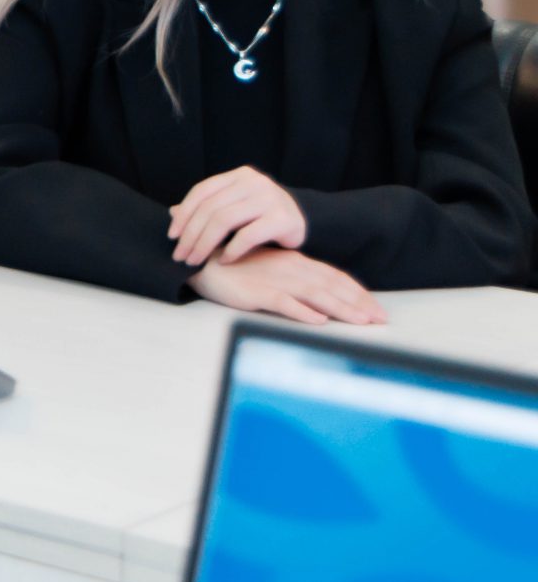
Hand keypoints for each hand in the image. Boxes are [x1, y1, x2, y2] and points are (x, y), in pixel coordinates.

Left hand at [169, 165, 305, 266]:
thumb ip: (209, 207)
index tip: (172, 236)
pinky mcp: (283, 219)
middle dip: (191, 234)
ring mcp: (270, 198)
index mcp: (239, 175)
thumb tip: (172, 213)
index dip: (183, 214)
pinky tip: (224, 261)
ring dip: (205, 244)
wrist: (302, 223)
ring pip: (224, 221)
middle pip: (210, 208)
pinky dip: (231, 250)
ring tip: (196, 260)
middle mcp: (254, 182)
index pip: (202, 191)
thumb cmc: (262, 216)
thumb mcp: (235, 206)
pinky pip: (247, 236)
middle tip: (181, 255)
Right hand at [188, 247, 384, 326]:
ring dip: (340, 308)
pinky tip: (318, 321)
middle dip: (359, 303)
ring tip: (361, 321)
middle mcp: (290, 269)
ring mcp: (274, 280)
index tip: (376, 308)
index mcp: (294, 262)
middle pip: (331, 286)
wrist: (200, 260)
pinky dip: (302, 312)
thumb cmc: (235, 266)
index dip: (358, 292)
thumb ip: (293, 279)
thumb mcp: (270, 269)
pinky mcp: (256, 292)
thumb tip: (319, 299)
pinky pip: (283, 302)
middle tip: (380, 318)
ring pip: (315, 295)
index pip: (334, 277)